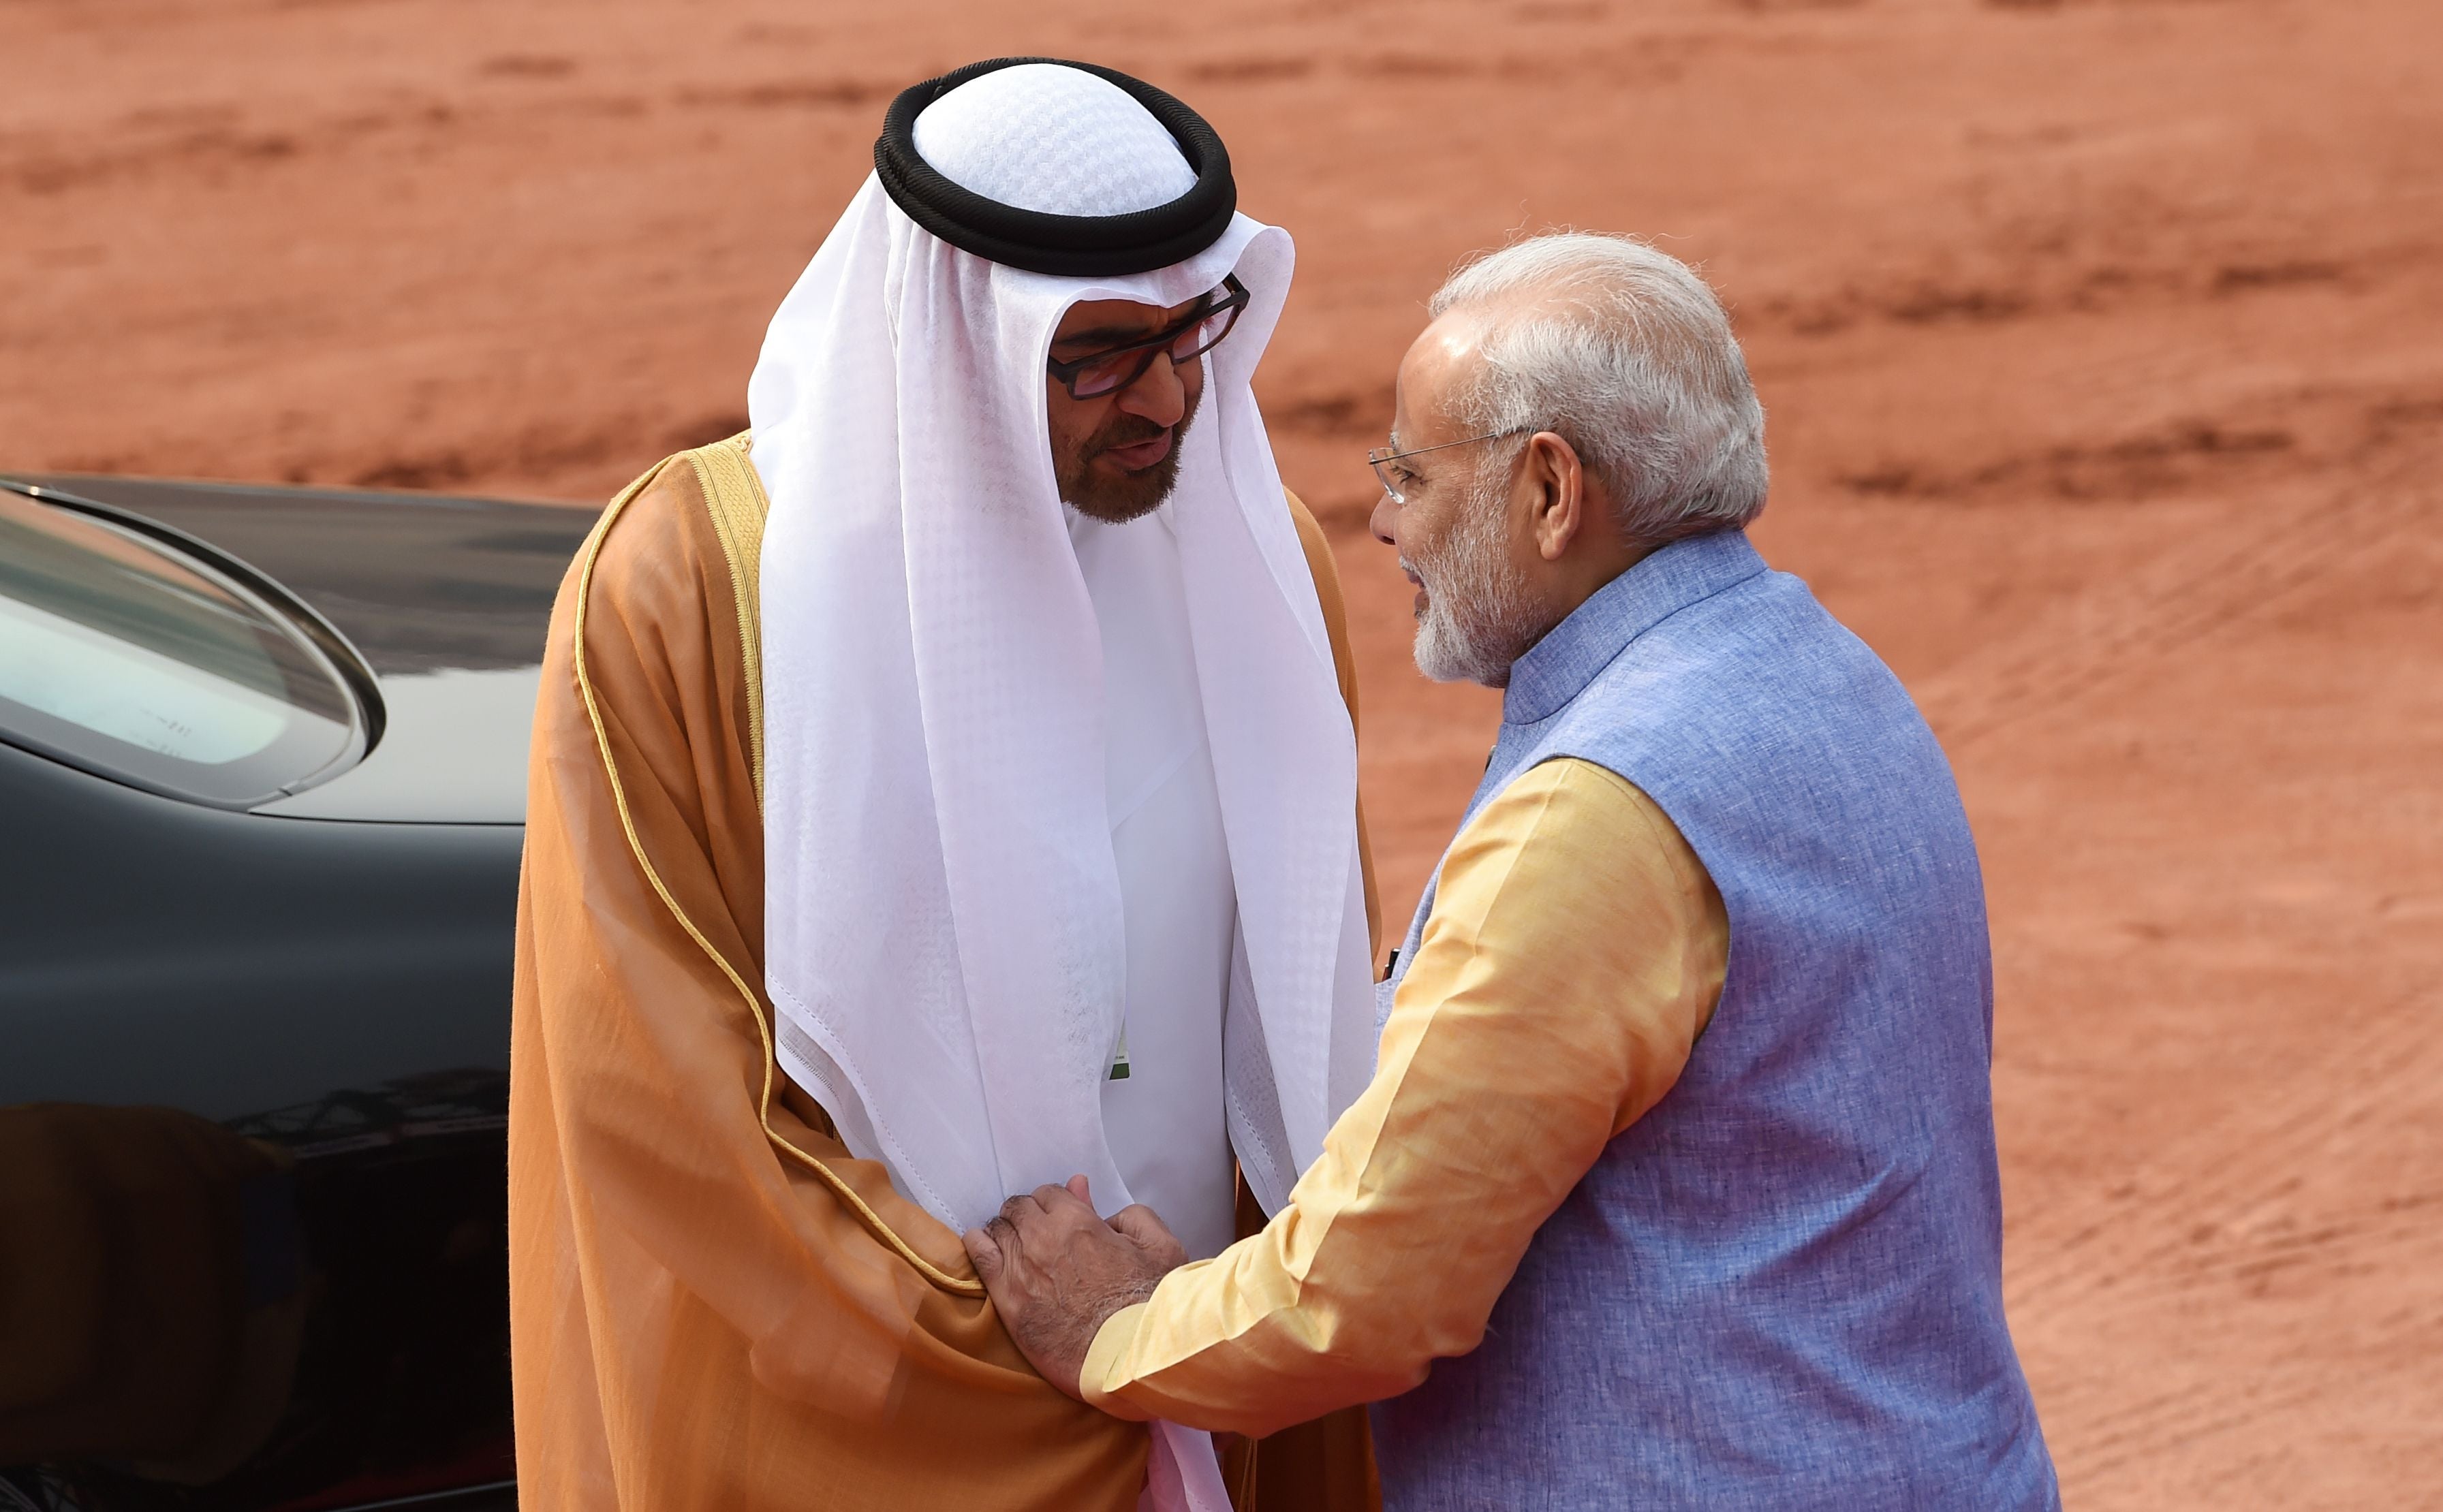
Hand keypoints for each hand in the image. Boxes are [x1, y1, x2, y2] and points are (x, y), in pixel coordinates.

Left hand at [964, 1175, 1187, 1400]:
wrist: (1129, 1358)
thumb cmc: (1150, 1304)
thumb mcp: (1162, 1247)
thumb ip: (1133, 1218)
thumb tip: (1105, 1212)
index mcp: (1079, 1221)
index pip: (1051, 1194)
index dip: (1055, 1204)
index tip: (1058, 1218)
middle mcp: (1044, 1237)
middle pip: (1019, 1208)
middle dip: (1027, 1214)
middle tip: (1036, 1231)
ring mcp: (1021, 1267)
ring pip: (998, 1228)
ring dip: (1006, 1230)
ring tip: (1012, 1242)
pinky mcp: (1007, 1299)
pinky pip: (980, 1257)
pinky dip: (978, 1244)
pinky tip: (982, 1245)